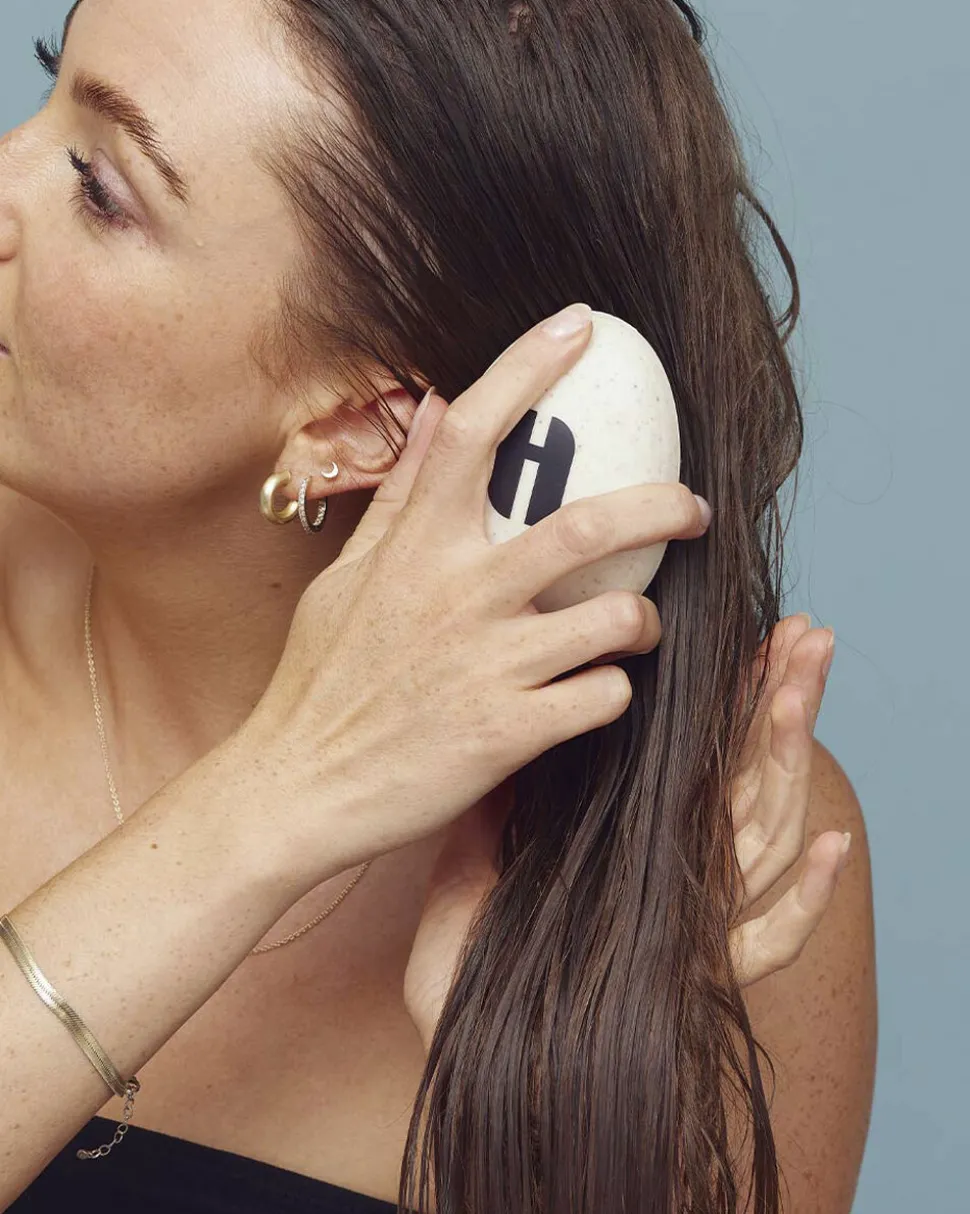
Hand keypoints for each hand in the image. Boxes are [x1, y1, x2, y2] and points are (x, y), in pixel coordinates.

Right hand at [240, 304, 710, 888]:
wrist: (299, 786)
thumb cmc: (322, 679)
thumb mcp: (348, 576)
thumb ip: (402, 495)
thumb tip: (433, 411)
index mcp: (416, 548)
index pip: (475, 431)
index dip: (531, 367)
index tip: (581, 326)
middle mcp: (458, 595)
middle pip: (590, 527)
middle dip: (663, 507)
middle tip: (695, 508)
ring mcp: (487, 666)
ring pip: (617, 619)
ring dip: (643, 619)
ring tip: (635, 626)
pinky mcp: (508, 734)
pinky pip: (602, 698)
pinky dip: (613, 691)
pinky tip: (594, 692)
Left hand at [403, 613, 845, 1046]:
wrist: (465, 1050)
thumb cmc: (472, 963)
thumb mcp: (472, 859)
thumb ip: (497, 796)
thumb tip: (505, 714)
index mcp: (631, 840)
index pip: (698, 754)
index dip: (733, 696)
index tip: (756, 635)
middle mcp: (673, 872)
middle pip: (747, 776)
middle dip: (780, 704)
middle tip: (806, 635)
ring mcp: (690, 922)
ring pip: (761, 833)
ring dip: (789, 762)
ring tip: (801, 694)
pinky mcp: (692, 976)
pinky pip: (764, 941)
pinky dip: (803, 898)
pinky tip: (831, 844)